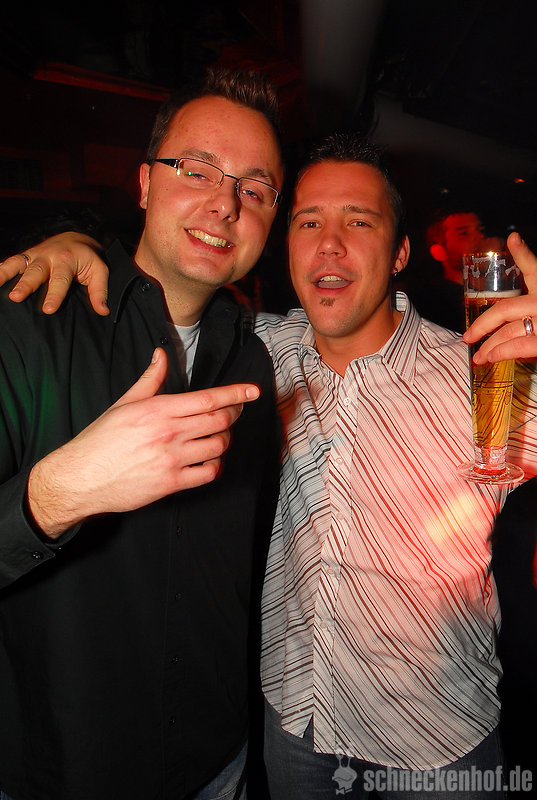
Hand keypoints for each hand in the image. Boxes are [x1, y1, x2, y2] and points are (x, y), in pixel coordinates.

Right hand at [0, 232, 108, 315]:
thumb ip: (99, 291)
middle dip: (25, 284)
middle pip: (35, 272)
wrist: (76, 238)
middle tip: (16, 297)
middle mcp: (48, 256)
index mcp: (66, 260)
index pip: (60, 280)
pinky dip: (0, 269)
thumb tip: (103, 310)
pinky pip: (10, 262)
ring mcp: (34, 255)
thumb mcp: (99, 271)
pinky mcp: (26, 256)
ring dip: (5, 273)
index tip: (48, 310)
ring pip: (18, 263)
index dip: (54, 295)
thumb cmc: (88, 258)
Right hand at [27, 348, 259, 537]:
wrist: (81, 477)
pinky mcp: (172, 483)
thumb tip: (161, 355)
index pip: (208, 398)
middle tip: (233, 412)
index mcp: (159, 409)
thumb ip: (150, 379)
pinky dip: (215, 464)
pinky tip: (208, 459)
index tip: (252, 391)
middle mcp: (169, 432)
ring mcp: (172, 459)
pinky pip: (209, 472)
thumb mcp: (125, 403)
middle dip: (232, 414)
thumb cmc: (100, 440)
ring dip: (224, 439)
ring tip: (217, 435)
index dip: (235, 394)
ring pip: (218, 445)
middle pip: (219, 420)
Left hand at [462, 232, 536, 362]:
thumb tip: (520, 323)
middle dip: (482, 324)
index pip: (535, 267)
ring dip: (489, 345)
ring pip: (507, 330)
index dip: (522, 252)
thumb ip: (536, 308)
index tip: (513, 238)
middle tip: (468, 336)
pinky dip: (502, 351)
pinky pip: (519, 345)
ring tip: (478, 356)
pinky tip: (490, 357)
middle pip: (504, 308)